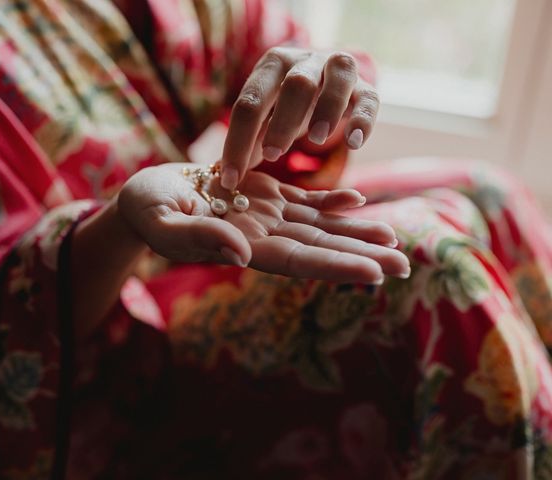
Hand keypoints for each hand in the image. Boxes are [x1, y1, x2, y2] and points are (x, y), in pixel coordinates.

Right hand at [117, 163, 408, 283]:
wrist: (146, 195)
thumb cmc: (148, 211)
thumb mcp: (165, 222)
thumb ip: (202, 237)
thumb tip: (241, 254)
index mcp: (241, 247)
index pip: (298, 261)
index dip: (337, 266)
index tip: (376, 272)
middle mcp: (261, 237)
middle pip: (318, 248)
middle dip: (361, 255)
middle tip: (405, 262)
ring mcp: (265, 216)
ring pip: (318, 226)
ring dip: (356, 230)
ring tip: (394, 236)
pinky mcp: (263, 195)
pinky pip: (302, 201)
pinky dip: (331, 201)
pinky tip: (358, 199)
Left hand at [220, 47, 379, 189]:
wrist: (325, 78)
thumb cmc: (286, 104)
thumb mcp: (265, 116)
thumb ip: (249, 140)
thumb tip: (223, 175)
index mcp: (271, 67)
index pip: (250, 102)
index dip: (237, 141)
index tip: (231, 177)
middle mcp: (304, 61)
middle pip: (295, 84)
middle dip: (282, 120)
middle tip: (272, 154)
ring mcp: (337, 70)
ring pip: (337, 77)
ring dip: (327, 108)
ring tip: (317, 139)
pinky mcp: (365, 86)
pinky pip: (369, 98)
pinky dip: (363, 119)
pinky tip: (354, 143)